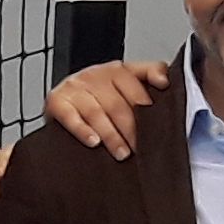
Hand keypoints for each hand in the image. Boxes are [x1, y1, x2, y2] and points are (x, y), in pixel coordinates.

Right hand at [42, 59, 170, 159]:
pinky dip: (83, 131)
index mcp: (116, 70)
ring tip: (121, 153)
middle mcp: (95, 75)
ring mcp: (75, 87)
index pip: (137, 83)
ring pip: (97, 113)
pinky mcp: (57, 101)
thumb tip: (166, 82)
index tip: (160, 119)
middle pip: (118, 104)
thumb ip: (148, 79)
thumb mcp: (123, 86)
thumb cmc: (97, 99)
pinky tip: (93, 142)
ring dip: (111, 136)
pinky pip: (71, 117)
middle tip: (140, 149)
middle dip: (131, 129)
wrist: (61, 103)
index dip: (147, 103)